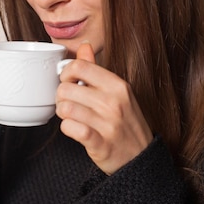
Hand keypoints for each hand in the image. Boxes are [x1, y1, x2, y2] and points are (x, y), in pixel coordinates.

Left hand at [56, 43, 153, 173]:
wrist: (141, 157)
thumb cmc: (126, 123)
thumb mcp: (118, 92)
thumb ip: (97, 69)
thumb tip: (84, 46)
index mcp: (118, 86)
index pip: (80, 66)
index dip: (66, 73)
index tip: (68, 81)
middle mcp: (114, 102)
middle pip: (66, 88)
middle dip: (61, 96)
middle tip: (69, 103)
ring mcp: (108, 124)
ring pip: (65, 108)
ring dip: (63, 114)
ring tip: (72, 116)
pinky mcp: (100, 144)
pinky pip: (70, 128)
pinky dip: (67, 128)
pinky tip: (75, 129)